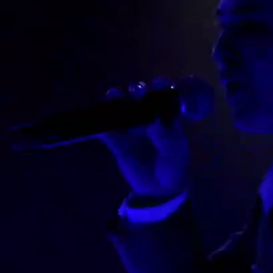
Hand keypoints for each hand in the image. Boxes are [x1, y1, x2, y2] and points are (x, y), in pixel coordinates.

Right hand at [100, 78, 189, 199]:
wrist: (159, 189)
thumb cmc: (173, 166)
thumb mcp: (173, 152)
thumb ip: (163, 136)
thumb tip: (152, 120)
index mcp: (166, 116)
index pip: (162, 94)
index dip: (160, 85)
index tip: (158, 83)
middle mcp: (147, 116)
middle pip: (139, 96)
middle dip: (137, 90)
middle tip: (137, 92)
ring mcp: (131, 127)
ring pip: (120, 108)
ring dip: (116, 99)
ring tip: (114, 96)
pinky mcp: (116, 141)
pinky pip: (106, 129)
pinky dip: (101, 122)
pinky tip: (100, 118)